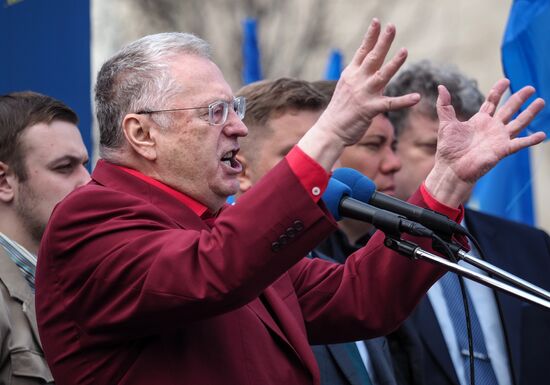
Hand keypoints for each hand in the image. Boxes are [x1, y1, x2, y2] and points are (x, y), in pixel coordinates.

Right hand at [299, 18, 419, 170]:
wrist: (330, 130)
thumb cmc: (340, 109)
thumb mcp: (345, 87)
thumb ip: (357, 74)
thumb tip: (364, 63)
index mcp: (351, 74)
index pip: (362, 51)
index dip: (370, 36)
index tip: (377, 21)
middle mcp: (357, 81)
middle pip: (373, 58)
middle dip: (383, 42)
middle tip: (392, 27)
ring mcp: (363, 94)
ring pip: (381, 75)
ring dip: (394, 63)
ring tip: (405, 51)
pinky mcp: (370, 109)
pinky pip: (390, 104)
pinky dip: (404, 101)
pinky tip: (416, 97)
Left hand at [425, 78, 545, 206]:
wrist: (451, 168)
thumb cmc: (448, 149)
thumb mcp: (446, 124)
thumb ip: (444, 106)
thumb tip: (441, 87)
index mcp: (479, 121)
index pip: (492, 102)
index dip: (499, 91)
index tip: (506, 80)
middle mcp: (492, 128)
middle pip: (509, 109)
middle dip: (519, 98)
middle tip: (531, 88)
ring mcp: (499, 139)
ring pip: (518, 123)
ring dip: (530, 113)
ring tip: (541, 102)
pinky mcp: (502, 150)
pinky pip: (519, 144)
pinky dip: (530, 140)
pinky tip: (542, 135)